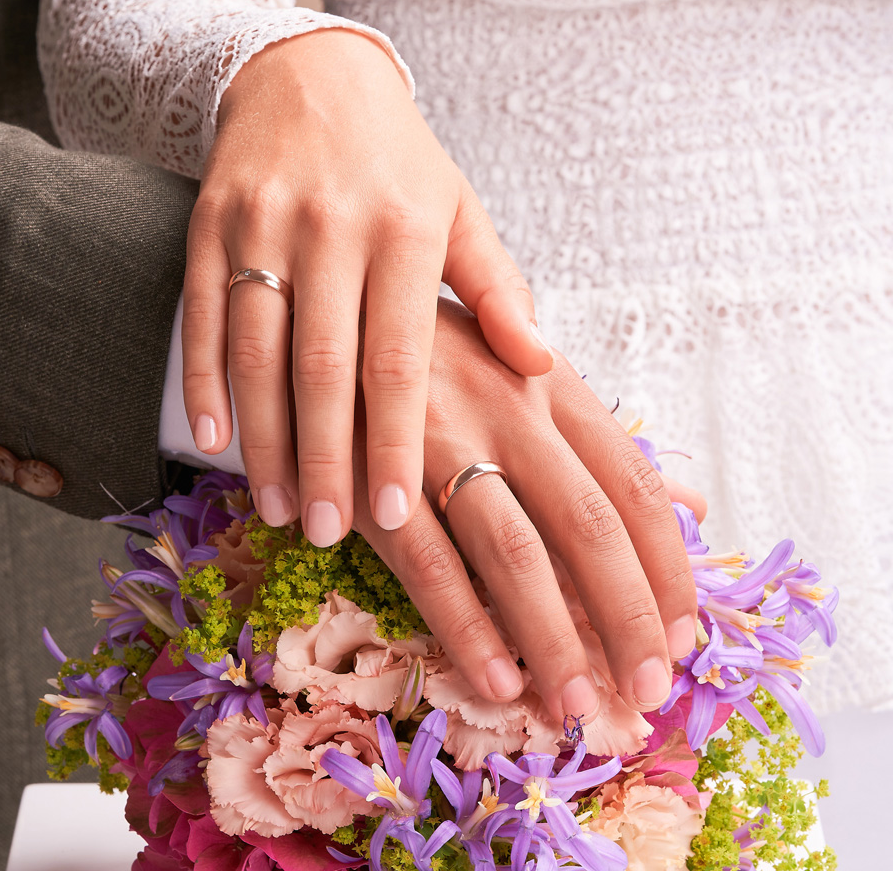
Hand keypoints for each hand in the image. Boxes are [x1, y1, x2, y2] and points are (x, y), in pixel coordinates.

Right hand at [182, 28, 551, 544]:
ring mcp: (262, 224)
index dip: (392, 440)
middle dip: (322, 458)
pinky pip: (200, 313)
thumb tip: (541, 365)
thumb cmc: (398, 163)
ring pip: (256, 349)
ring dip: (261, 436)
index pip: (399, 357)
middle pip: (322, 365)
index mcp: (404, 230)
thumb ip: (496, 290)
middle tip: (322, 532)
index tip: (392, 513)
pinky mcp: (211, 223)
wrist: (310, 75)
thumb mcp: (459, 210)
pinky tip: (211, 437)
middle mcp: (331, 227)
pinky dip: (204, 378)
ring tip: (274, 505)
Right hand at [349, 299, 698, 720]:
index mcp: (551, 384)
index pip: (632, 484)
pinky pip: (428, 562)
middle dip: (627, 618)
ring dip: (554, 642)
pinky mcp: (374, 475)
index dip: (666, 568)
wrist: (328, 311)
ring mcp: (439, 441)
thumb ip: (604, 440)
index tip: (681, 635)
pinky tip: (494, 677)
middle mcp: (507, 410)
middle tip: (647, 691)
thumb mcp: (524, 369)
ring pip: (515, 555)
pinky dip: (466, 626)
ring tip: (577, 708)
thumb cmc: (436, 349)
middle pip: (589, 527)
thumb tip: (690, 500)